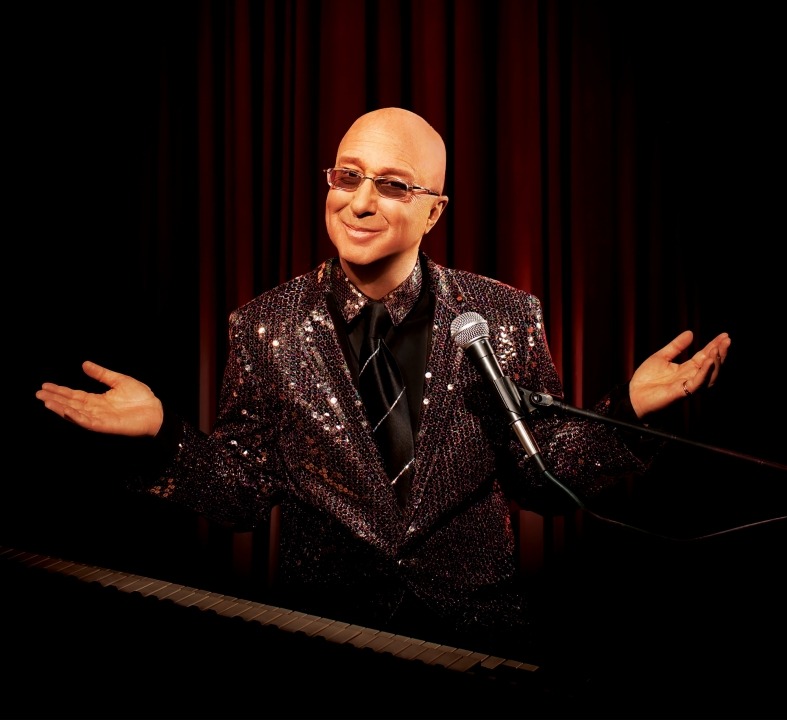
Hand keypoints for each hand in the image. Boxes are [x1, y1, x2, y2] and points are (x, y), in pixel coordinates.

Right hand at [35, 360, 163, 436]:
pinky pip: (87, 421)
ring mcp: (99, 418)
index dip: (60, 390)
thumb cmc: (141, 397)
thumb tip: (84, 364)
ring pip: (74, 413)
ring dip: (60, 407)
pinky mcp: (105, 425)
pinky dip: (75, 416)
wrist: (156, 411)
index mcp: (98, 400)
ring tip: (46, 401)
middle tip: (38, 393)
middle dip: (54, 398)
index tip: (45, 385)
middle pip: (70, 403)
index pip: (74, 395)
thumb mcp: (119, 380)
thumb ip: (101, 374)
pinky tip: (66, 410)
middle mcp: (95, 409)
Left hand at [629, 330, 730, 417]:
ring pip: (709, 375)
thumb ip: (676, 346)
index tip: (724, 335)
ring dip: (716, 362)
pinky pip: (698, 383)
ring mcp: (688, 385)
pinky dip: (705, 372)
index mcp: (686, 369)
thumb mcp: (661, 357)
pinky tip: (709, 361)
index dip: (714, 346)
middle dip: (720, 352)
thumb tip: (691, 333)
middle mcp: (690, 377)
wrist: (633, 395)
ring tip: (718, 349)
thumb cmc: (646, 379)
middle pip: (711, 365)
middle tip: (727, 340)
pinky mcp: (683, 392)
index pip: (705, 356)